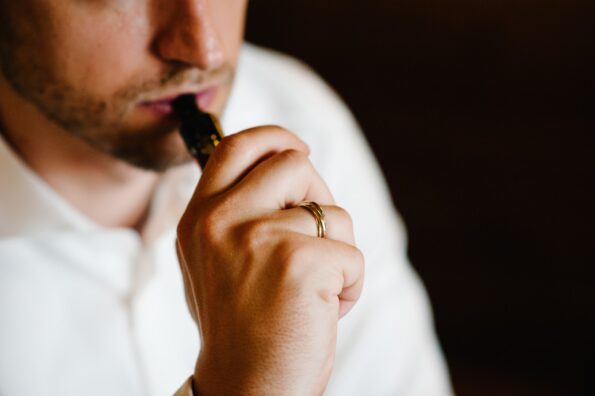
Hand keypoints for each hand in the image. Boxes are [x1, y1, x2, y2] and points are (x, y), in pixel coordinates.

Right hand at [176, 126, 364, 394]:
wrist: (245, 389)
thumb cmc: (241, 328)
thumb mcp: (216, 262)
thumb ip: (237, 213)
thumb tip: (285, 165)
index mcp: (198, 218)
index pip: (237, 147)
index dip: (275, 138)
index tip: (299, 148)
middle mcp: (220, 220)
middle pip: (295, 164)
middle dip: (318, 198)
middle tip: (313, 240)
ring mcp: (257, 238)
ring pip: (332, 213)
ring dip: (336, 253)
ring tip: (310, 294)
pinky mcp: (299, 263)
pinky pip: (352, 255)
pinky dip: (350, 286)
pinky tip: (322, 312)